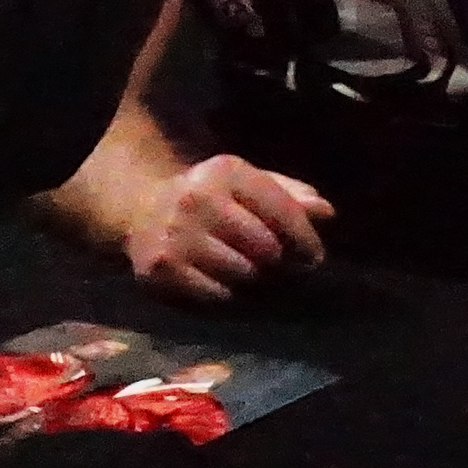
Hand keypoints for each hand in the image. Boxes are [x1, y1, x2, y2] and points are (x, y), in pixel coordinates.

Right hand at [125, 154, 332, 303]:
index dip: (305, 239)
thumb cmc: (211, 197)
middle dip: (281, 262)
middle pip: (267, 248)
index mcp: (226, 172)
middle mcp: (198, 200)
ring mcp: (177, 236)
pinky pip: (217, 296)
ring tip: (250, 272)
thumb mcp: (246, 183)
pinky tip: (224, 282)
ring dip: (255, 280)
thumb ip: (289, 195)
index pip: (282, 210)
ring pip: (244, 274)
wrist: (140, 208)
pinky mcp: (161, 269)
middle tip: (282, 268)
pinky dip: (228, 294)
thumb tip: (327, 212)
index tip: (314, 257)